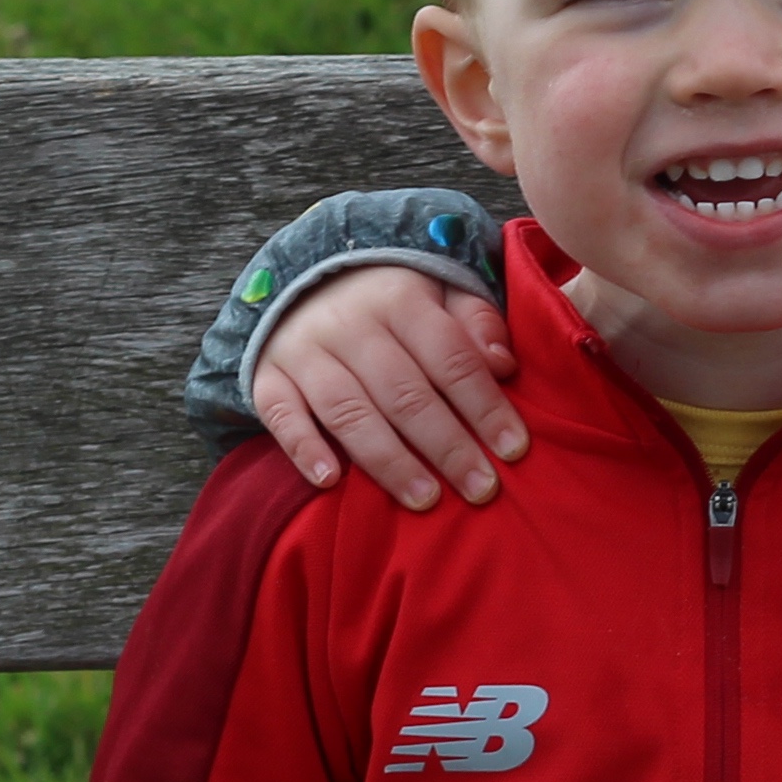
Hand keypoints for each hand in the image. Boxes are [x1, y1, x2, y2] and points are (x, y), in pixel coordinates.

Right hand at [258, 269, 526, 509]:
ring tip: (425, 499)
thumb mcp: (438, 292)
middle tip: (481, 489)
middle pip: (404, 392)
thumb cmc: (389, 303)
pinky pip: (281, 414)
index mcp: (400, 299)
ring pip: (349, 411)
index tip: (514, 449)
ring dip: (388, 459)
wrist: (301, 282)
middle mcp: (350, 324)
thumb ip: (474, 322)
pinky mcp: (268, 377)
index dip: (485, 405)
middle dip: (447, 445)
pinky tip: (330, 481)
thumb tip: (503, 364)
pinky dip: (303, 447)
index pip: (450, 358)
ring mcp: (304, 351)